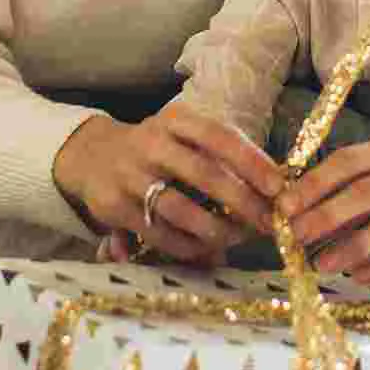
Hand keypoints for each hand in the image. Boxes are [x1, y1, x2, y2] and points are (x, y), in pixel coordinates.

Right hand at [53, 102, 282, 266]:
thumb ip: (221, 158)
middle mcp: (150, 143)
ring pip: (180, 209)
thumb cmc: (156, 149)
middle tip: (268, 223)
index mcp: (174, 120)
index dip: (251, 161)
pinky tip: (208, 250)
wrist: (90, 155)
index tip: (278, 187)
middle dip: (241, 202)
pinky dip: (188, 247)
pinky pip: (159, 233)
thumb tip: (269, 193)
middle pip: (203, 173)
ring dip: (216, 229)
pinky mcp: (114, 207)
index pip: (219, 136)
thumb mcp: (183, 137)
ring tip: (239, 239)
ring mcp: (129, 175)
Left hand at [277, 103, 369, 282]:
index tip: (284, 205)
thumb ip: (362, 171)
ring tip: (321, 264)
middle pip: (367, 193)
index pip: (350, 162)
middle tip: (294, 238)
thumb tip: (308, 203)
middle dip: (326, 216)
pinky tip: (360, 276)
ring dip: (351, 247)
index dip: (315, 183)